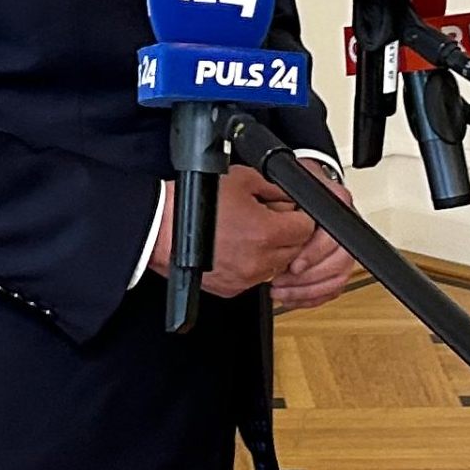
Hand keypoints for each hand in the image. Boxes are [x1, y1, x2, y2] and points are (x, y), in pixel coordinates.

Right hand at [149, 171, 315, 301]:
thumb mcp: (240, 180)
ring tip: (249, 233)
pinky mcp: (232, 289)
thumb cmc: (195, 203)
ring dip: (271, 251)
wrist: (163, 228)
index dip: (298, 216)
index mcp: (266, 233)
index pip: (305, 229)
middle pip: (295, 250)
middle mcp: (260, 261)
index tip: (290, 211)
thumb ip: (273, 187)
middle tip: (268, 219)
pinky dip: (252, 264)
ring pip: (277, 266)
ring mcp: (246, 278)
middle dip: (286, 233)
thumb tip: (289, 195)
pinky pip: (255, 278)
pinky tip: (237, 248)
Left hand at [271, 161, 359, 311]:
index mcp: (338, 205)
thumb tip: (276, 210)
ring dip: (308, 291)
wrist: (302, 182)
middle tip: (282, 281)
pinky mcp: (335, 263)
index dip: (315, 254)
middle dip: (310, 278)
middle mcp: (345, 226)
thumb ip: (286, 195)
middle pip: (341, 262)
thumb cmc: (295, 182)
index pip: (336, 237)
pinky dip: (312, 297)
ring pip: (338, 279)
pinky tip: (292, 297)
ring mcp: (343, 246)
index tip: (294, 265)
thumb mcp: (289, 182)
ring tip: (282, 292)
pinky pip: (332, 288)